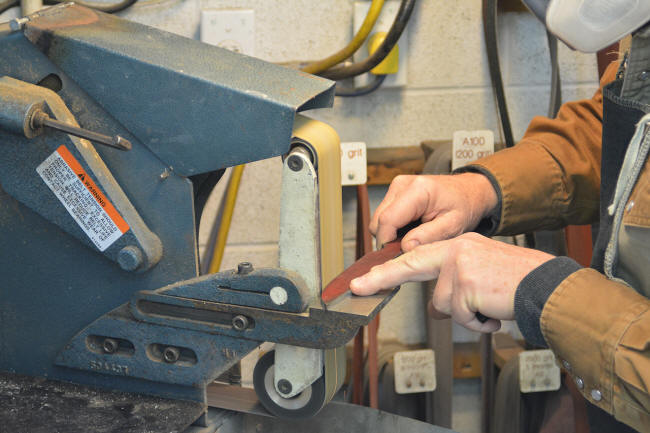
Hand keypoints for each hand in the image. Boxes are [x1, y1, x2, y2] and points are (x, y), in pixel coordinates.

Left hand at [350, 233, 553, 331]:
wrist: (548, 286)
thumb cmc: (516, 284)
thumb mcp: (479, 280)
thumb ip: (453, 288)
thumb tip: (435, 307)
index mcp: (458, 245)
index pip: (416, 255)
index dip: (390, 268)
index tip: (366, 277)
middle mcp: (456, 249)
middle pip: (410, 264)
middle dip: (381, 278)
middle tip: (357, 288)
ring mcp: (460, 263)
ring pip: (443, 304)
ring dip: (466, 315)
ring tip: (489, 307)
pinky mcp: (466, 281)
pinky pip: (460, 315)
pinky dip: (477, 323)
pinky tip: (494, 313)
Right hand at [370, 173, 497, 250]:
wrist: (469, 190)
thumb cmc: (464, 205)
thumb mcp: (453, 226)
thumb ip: (428, 237)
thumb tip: (405, 248)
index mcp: (418, 190)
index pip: (387, 220)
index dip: (387, 242)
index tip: (395, 257)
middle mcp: (402, 184)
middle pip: (378, 220)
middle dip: (389, 239)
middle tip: (409, 248)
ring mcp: (397, 186)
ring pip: (378, 219)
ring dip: (391, 233)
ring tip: (413, 236)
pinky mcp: (395, 191)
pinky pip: (384, 215)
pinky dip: (393, 226)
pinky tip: (410, 228)